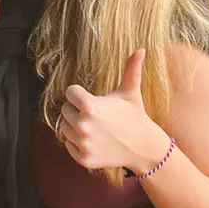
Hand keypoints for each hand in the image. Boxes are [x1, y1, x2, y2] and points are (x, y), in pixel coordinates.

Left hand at [60, 50, 169, 173]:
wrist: (143, 147)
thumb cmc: (134, 115)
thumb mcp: (130, 91)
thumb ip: (131, 69)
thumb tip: (141, 49)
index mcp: (89, 106)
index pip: (69, 93)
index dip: (80, 94)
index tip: (93, 99)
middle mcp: (83, 126)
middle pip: (65, 111)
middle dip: (77, 110)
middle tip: (96, 115)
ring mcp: (83, 144)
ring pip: (64, 128)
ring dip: (75, 127)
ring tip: (95, 127)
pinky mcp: (84, 158)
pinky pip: (69, 146)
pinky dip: (77, 143)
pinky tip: (94, 140)